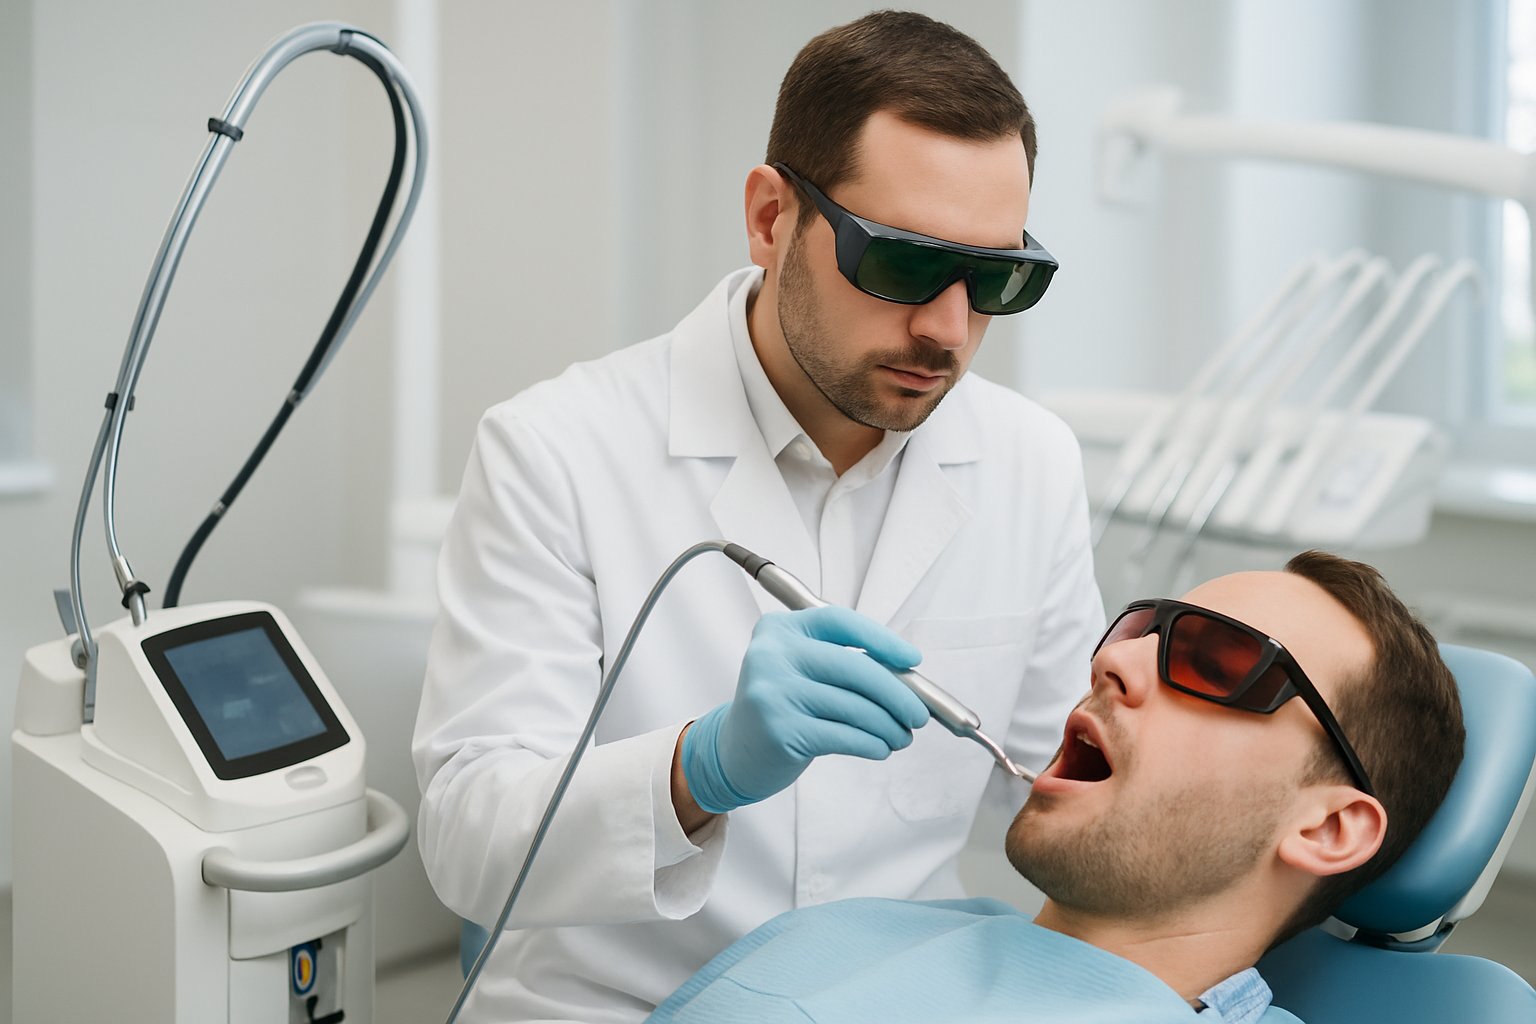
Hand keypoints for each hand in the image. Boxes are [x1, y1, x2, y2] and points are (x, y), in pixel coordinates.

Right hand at [680, 606, 929, 814]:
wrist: (733, 751)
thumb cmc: (781, 706)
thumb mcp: (802, 670)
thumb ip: (843, 662)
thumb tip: (907, 674)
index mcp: (780, 629)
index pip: (842, 623)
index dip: (883, 641)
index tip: (912, 660)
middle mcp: (772, 654)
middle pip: (855, 668)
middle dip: (898, 694)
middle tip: (918, 715)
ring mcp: (774, 692)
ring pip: (854, 707)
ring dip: (888, 726)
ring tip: (901, 736)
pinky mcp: (781, 730)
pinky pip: (844, 736)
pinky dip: (872, 744)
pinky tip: (880, 747)